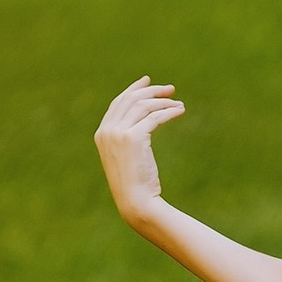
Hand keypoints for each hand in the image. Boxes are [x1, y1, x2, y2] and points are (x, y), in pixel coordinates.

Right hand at [94, 73, 184, 222]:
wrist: (135, 201)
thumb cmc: (134, 183)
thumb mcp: (127, 156)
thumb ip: (129, 136)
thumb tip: (147, 118)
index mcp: (102, 133)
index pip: (118, 103)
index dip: (133, 89)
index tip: (148, 81)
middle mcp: (107, 130)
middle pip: (131, 99)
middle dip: (151, 90)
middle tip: (170, 89)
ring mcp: (118, 133)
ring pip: (144, 106)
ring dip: (164, 102)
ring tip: (179, 104)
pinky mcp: (133, 137)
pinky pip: (155, 117)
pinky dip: (169, 112)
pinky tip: (180, 111)